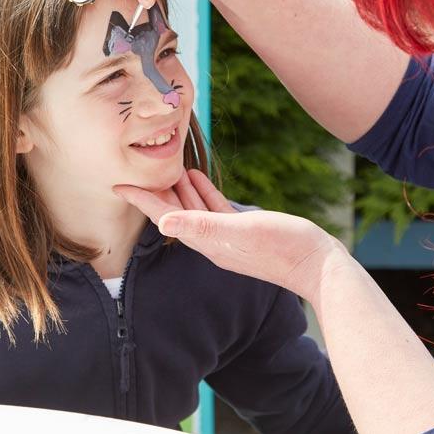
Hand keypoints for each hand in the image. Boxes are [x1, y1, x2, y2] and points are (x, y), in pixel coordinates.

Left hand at [115, 170, 345, 299]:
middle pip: (173, 212)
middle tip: (133, 172)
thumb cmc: (280, 247)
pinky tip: (197, 177)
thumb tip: (164, 222)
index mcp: (205, 240)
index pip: (164, 216)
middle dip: (153, 193)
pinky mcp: (242, 230)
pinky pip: (213, 208)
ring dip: (177, 190)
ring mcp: (226, 235)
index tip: (117, 185)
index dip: (141, 199)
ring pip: (192, 208)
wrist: (317, 264)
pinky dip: (202, 192)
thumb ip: (202, 224)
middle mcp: (211, 239)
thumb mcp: (239, 231)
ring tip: (162, 169)